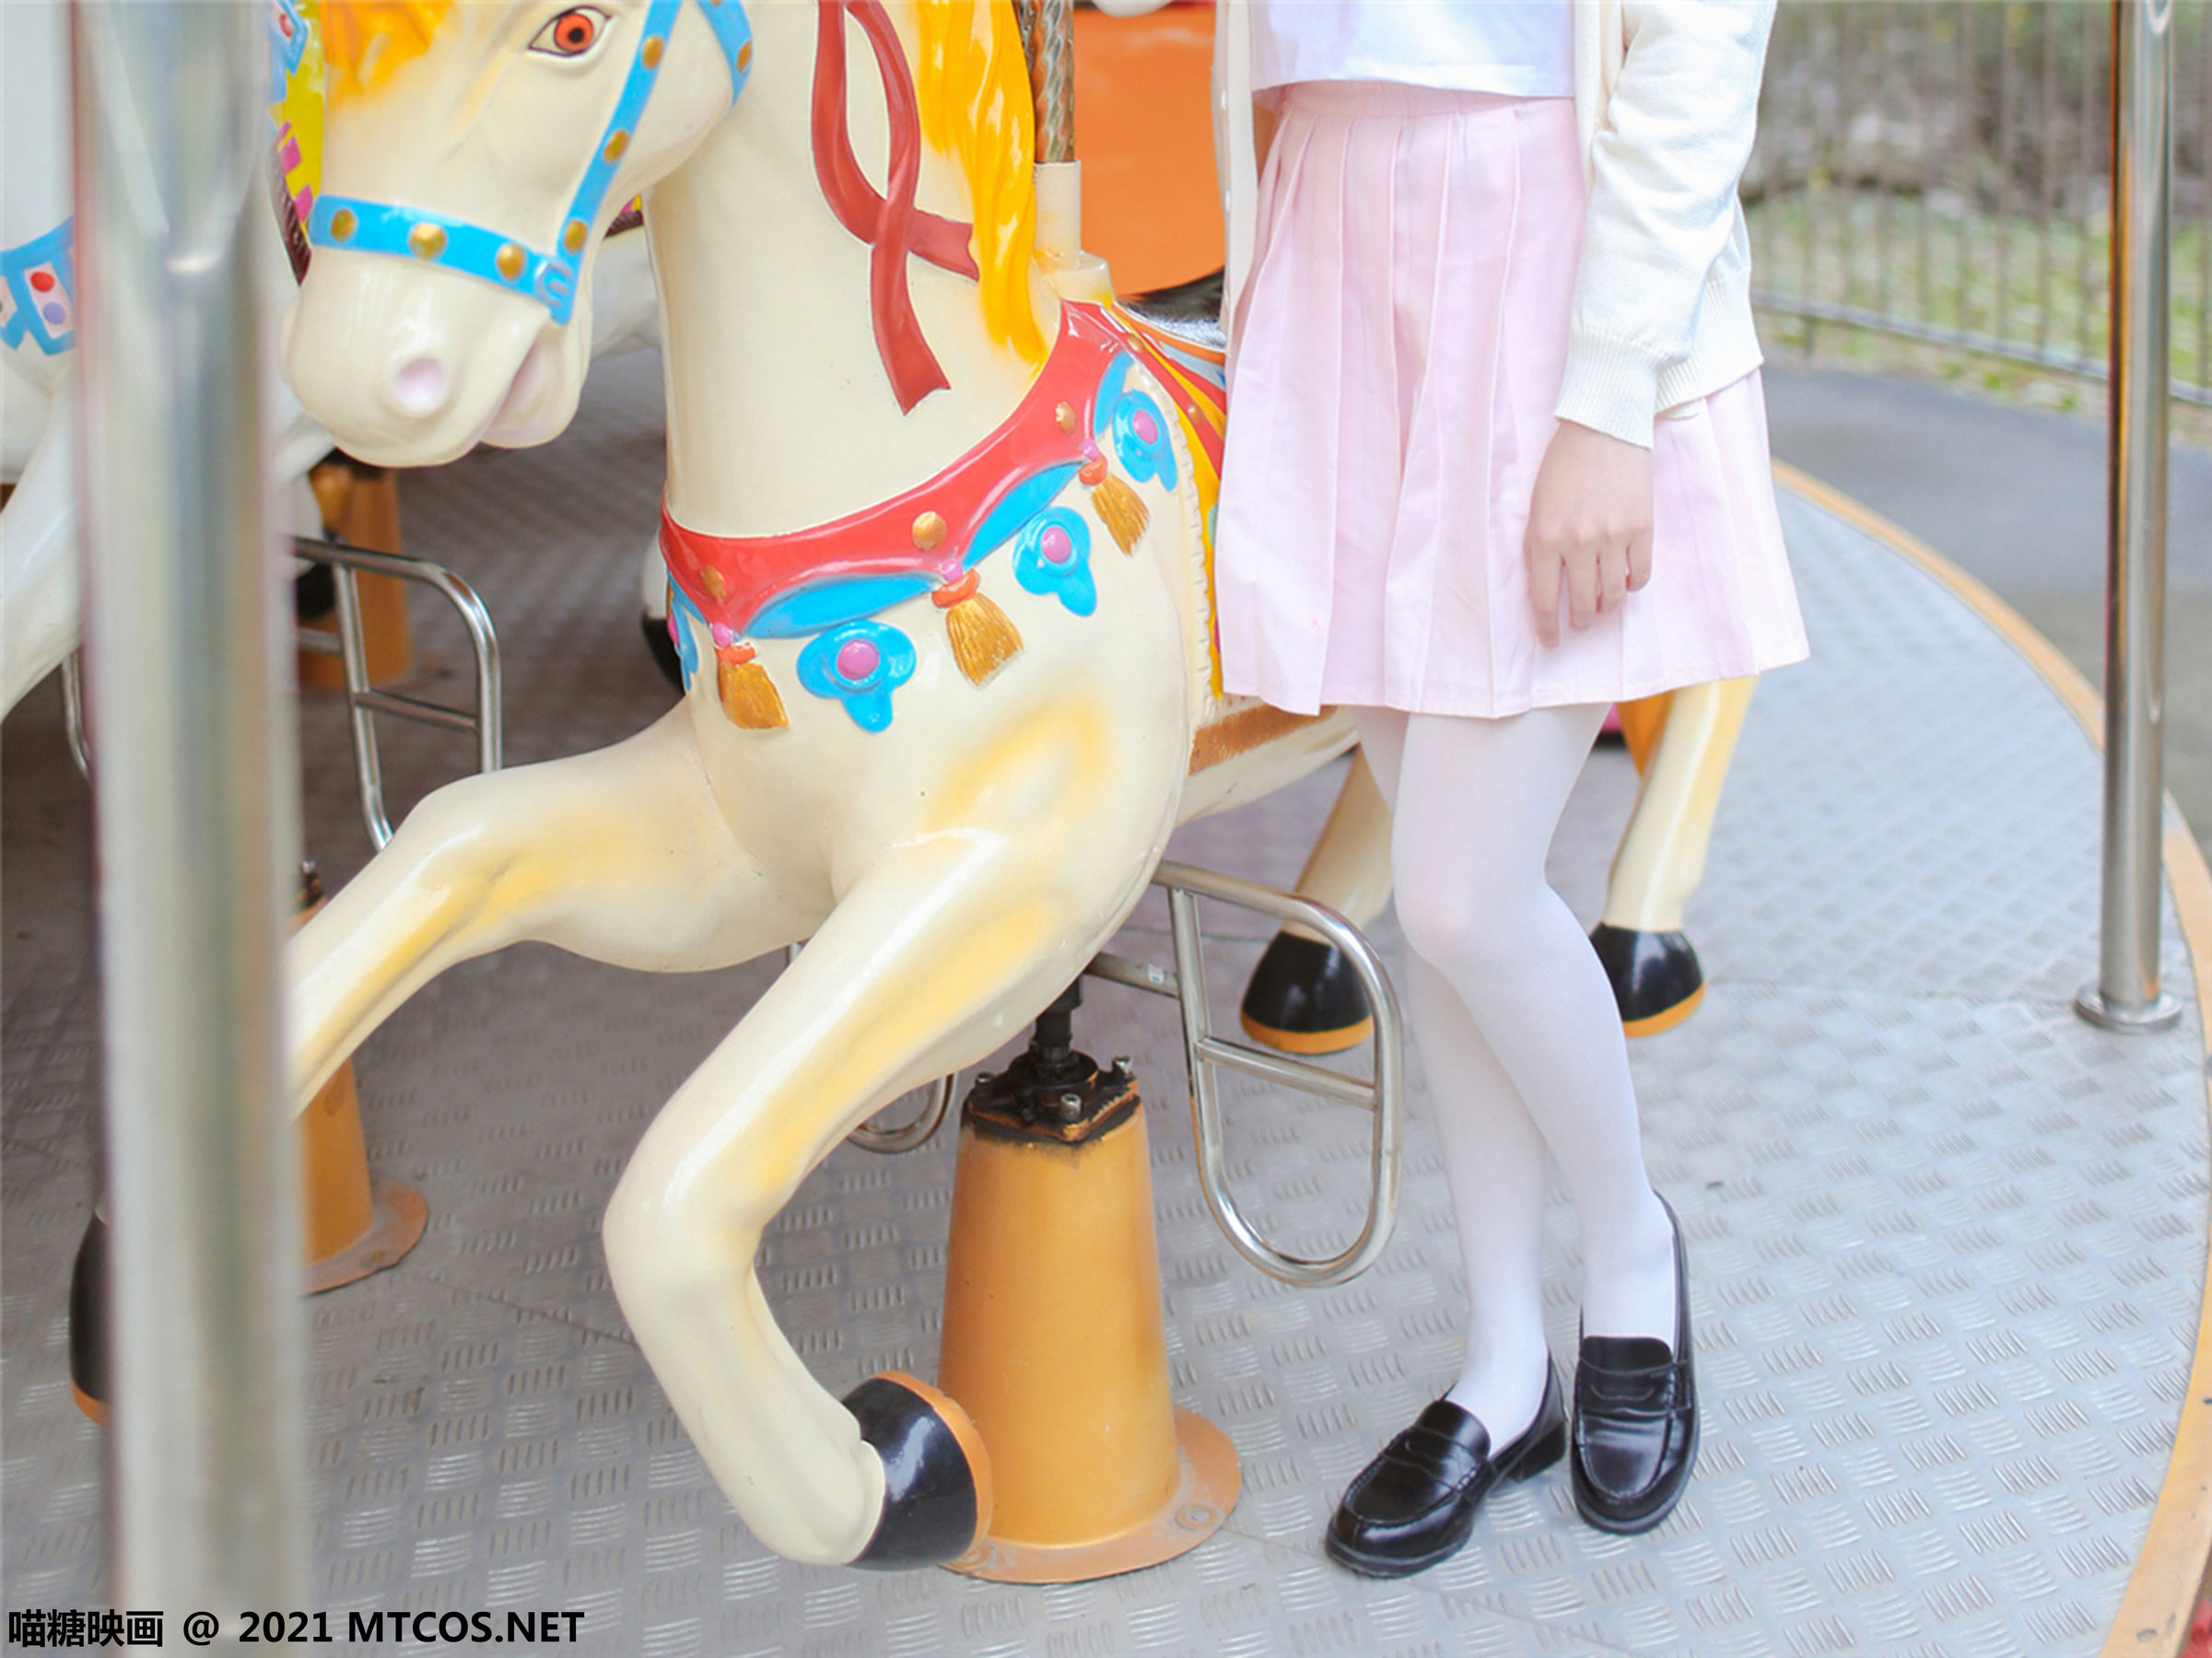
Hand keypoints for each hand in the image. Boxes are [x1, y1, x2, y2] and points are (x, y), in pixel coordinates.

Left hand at [1523, 421, 1652, 647]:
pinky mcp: (1642, 528)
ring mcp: (1613, 537)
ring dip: (1606, 607)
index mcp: (1545, 538)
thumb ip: (1537, 548)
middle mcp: (1579, 543)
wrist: (1604, 428)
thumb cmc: (1563, 467)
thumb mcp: (1536, 507)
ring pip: (1613, 595)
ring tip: (1602, 604)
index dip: (1547, 628)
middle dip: (1579, 621)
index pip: (1544, 600)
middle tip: (1579, 622)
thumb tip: (1543, 589)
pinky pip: (1640, 574)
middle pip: (1581, 604)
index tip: (1550, 642)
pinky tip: (1624, 581)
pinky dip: (1632, 585)